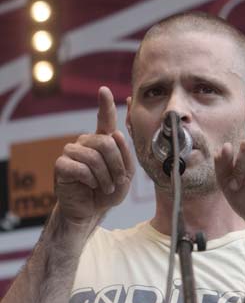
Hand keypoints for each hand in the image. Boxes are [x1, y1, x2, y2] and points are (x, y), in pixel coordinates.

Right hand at [54, 86, 134, 225]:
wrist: (90, 211)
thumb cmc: (107, 193)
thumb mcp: (125, 177)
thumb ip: (126, 157)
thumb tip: (116, 134)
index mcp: (102, 142)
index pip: (104, 120)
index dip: (105, 105)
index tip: (104, 90)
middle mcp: (86, 142)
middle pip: (107, 142)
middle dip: (117, 166)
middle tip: (117, 182)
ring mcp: (71, 152)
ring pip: (94, 157)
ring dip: (105, 177)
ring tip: (105, 188)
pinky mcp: (61, 165)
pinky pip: (81, 168)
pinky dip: (91, 181)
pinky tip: (89, 186)